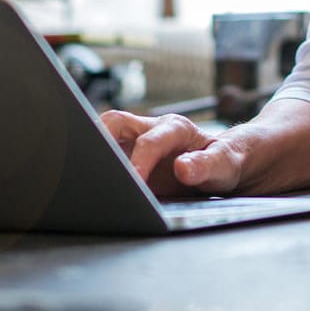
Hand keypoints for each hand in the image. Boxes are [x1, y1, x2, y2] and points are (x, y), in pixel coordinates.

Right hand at [99, 110, 243, 197]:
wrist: (228, 162)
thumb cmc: (228, 160)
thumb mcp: (226, 164)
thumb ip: (207, 165)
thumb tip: (182, 169)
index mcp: (175, 128)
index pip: (150, 141)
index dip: (140, 161)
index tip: (133, 182)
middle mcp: (152, 130)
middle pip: (115, 122)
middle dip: (98, 138)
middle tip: (87, 165)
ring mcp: (139, 143)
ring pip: (105, 136)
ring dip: (92, 152)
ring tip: (81, 177)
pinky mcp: (131, 159)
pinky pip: (108, 158)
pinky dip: (97, 169)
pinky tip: (91, 188)